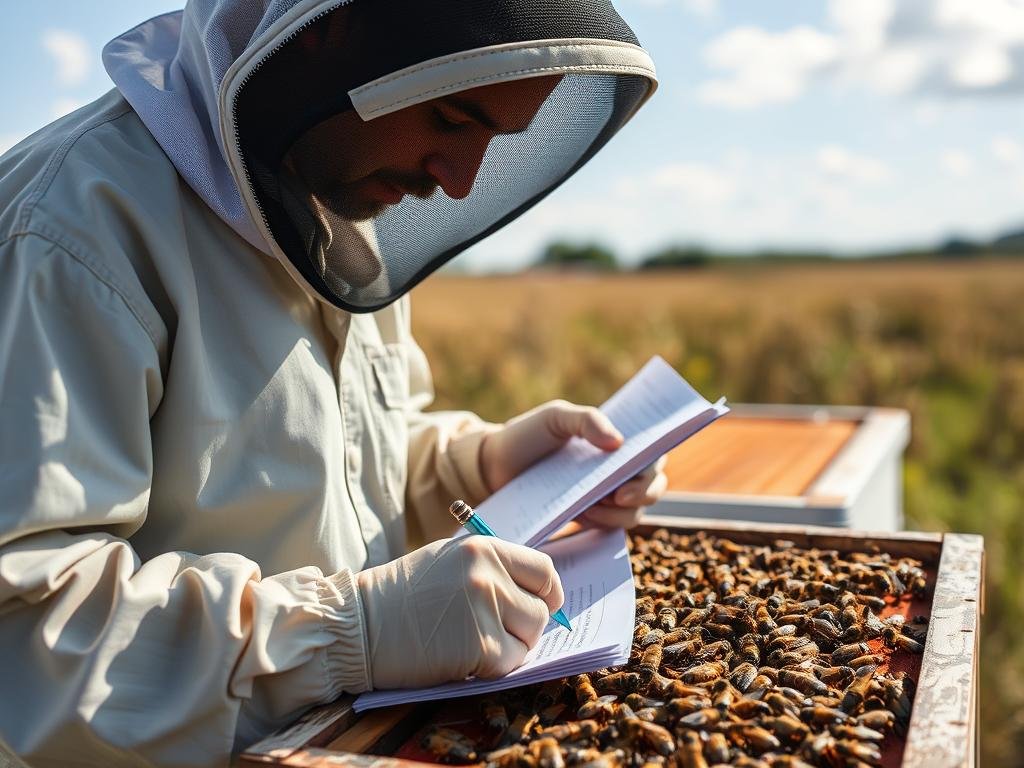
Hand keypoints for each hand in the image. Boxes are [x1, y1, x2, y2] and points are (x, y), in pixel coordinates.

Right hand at [355, 536, 563, 688]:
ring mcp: (485, 611)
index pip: (543, 570)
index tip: (543, 605)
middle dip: (526, 627)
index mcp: (484, 548)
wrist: (359, 625)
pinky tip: (463, 658)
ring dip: (511, 648)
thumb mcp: (449, 560)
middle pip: (541, 609)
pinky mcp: (479, 648)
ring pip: (529, 639)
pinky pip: (510, 664)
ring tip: (475, 643)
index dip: (548, 593)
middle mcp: (489, 575)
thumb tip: (536, 592)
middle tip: (499, 633)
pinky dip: (493, 668)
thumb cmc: (401, 594)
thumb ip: (492, 569)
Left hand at [480, 400, 667, 529]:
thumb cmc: (527, 436)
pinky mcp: (589, 520)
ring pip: (633, 513)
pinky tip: (580, 517)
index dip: (654, 464)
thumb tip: (619, 442)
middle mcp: (617, 471)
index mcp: (616, 442)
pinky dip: (602, 525)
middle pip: (653, 486)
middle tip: (618, 496)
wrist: (493, 468)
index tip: (636, 472)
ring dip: (618, 513)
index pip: (653, 452)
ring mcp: (605, 498)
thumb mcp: (555, 417)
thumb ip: (586, 420)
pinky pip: (609, 530)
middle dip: (642, 494)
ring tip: (588, 507)